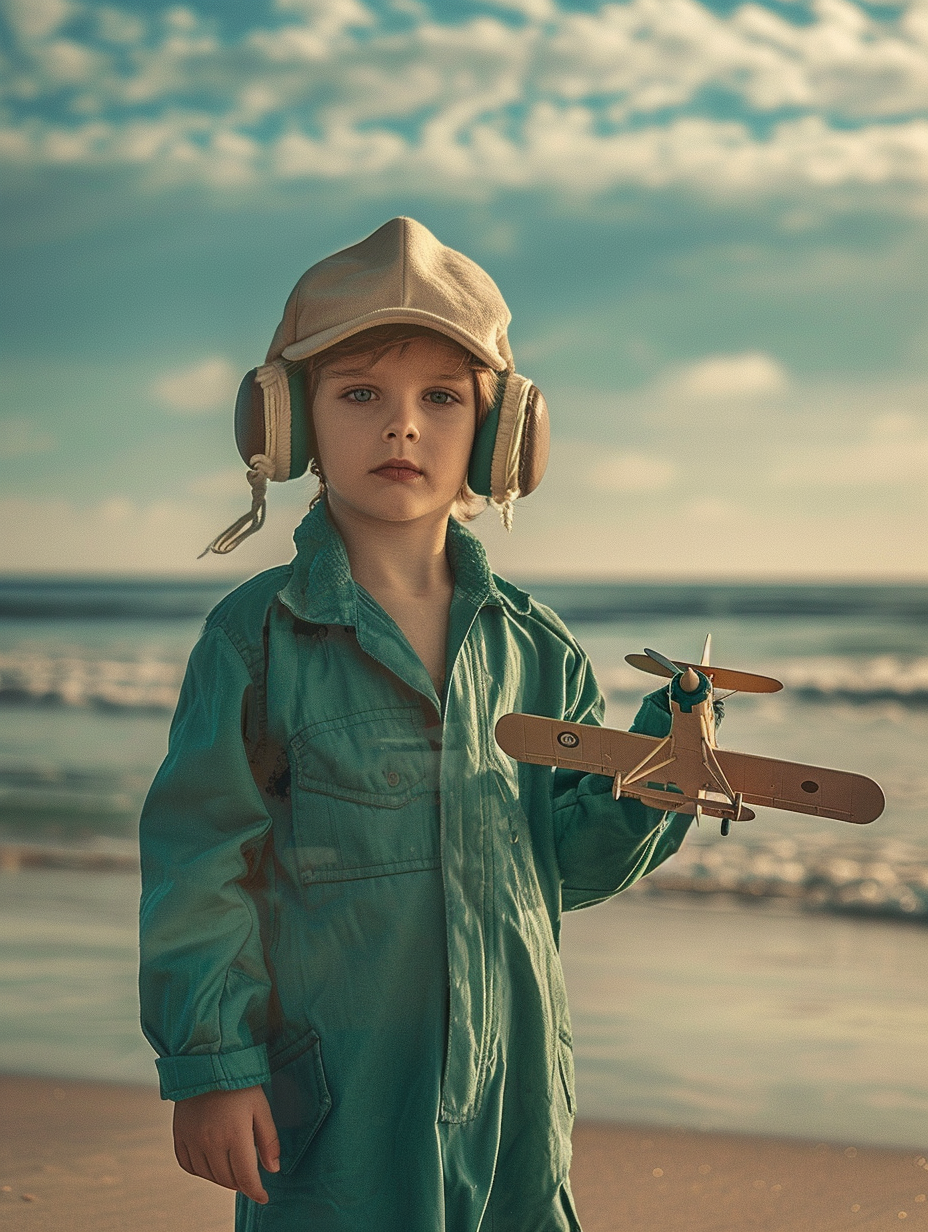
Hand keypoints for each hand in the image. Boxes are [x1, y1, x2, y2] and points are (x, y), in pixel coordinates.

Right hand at [173, 1085, 279, 1203]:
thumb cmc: (239, 1083)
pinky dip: (201, 1171)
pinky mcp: (179, 1136)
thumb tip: (273, 1170)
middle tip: (250, 1178)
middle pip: (227, 1180)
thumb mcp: (261, 1107)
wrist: (206, 1062)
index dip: (256, 1192)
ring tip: (233, 1168)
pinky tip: (211, 1162)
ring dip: (223, 1178)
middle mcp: (211, 1141)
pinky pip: (189, 1166)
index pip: (246, 1177)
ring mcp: (192, 1140)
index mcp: (235, 1134)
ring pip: (209, 1176)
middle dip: (242, 1183)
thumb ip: (269, 1140)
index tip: (263, 1197)